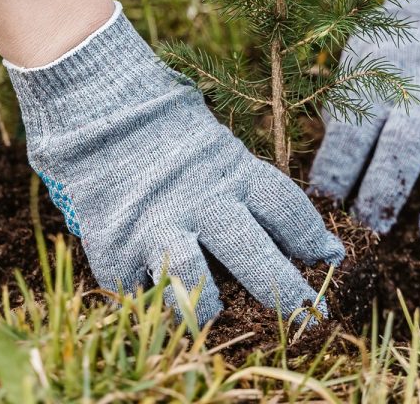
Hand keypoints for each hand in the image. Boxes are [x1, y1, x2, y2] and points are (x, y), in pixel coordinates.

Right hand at [7, 6, 344, 326]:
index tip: (329, 259)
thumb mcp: (215, 145)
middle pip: (255, 256)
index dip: (311, 237)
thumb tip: (299, 234)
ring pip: (196, 288)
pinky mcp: (115, 247)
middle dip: (288, 293)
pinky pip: (137, 292)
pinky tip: (147, 292)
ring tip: (215, 317)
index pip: (286, 208)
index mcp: (231, 171)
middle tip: (312, 318)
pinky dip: (144, 297)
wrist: (90, 102)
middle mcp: (201, 202)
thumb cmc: (162, 128)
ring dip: (210, 311)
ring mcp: (156, 227)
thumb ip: (248, 188)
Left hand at [308, 0, 419, 250]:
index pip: (353, 131)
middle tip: (372, 227)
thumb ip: (349, 118)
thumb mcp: (361, 69)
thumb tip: (319, 187)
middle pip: (403, 147)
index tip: (323, 201)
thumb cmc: (393, 60)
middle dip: (386, 188)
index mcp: (377, 87)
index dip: (338, 167)